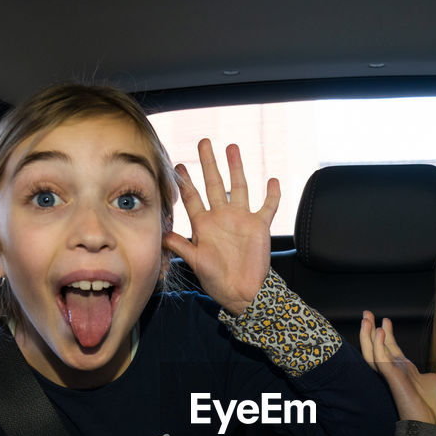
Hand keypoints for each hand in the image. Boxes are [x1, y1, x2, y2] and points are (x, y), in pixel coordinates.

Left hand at [164, 139, 280, 315]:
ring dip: (236, 168)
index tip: (178, 165)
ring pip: (239, 187)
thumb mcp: (195, 262)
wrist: (243, 293)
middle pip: (214, 184)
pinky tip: (273, 181)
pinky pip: (267, 207)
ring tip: (232, 148)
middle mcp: (222, 217)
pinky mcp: (259, 226)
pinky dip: (271, 195)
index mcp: (204, 224)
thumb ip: (181, 246)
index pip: (192, 197)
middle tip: (204, 142)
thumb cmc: (217, 280)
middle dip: (209, 163)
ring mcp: (241, 219)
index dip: (185, 181)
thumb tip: (162, 233)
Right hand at [359, 312, 435, 424]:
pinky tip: (380, 332)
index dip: (386, 335)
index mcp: (403, 370)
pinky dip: (379, 346)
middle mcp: (394, 371)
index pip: (390, 348)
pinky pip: (382, 361)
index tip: (385, 321)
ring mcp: (392, 375)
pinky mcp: (392, 380)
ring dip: (368, 336)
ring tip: (366, 319)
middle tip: (366, 314)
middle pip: (377, 347)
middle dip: (371, 330)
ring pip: (373, 352)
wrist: (429, 425)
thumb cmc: (432, 408)